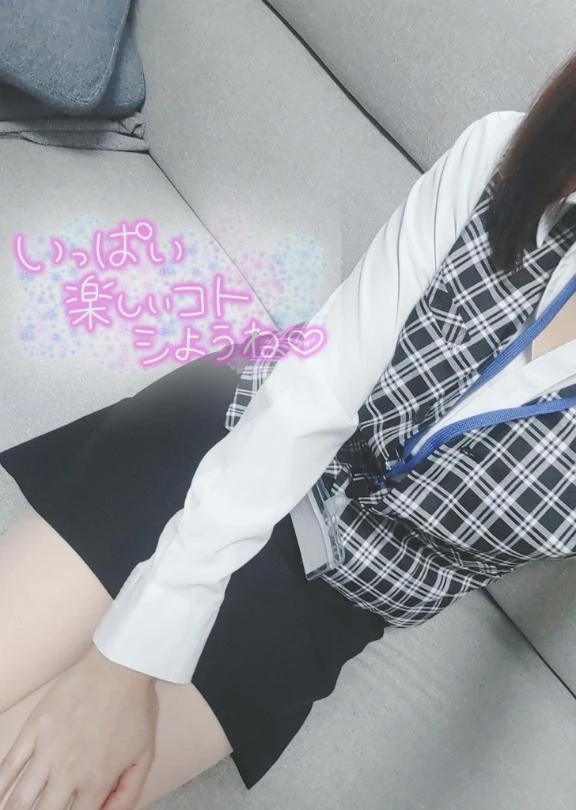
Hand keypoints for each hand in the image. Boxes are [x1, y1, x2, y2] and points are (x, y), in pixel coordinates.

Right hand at [0, 644, 158, 809]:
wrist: (121, 665)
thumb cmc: (135, 706)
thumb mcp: (144, 754)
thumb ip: (129, 794)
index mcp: (96, 780)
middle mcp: (67, 771)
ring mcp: (47, 749)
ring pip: (19, 799)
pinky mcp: (34, 728)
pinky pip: (8, 766)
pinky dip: (0, 787)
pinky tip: (0, 798)